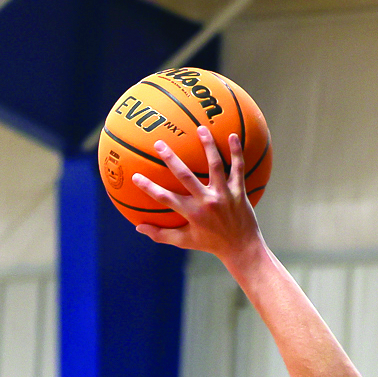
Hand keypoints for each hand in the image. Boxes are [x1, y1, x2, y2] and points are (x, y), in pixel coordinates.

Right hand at [131, 128, 260, 261]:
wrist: (241, 248)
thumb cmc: (210, 243)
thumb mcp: (185, 242)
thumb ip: (161, 234)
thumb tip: (138, 227)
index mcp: (192, 214)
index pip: (166, 199)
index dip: (149, 187)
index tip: (135, 176)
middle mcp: (207, 202)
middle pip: (186, 176)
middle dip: (171, 159)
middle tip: (159, 143)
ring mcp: (224, 195)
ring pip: (215, 166)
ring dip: (208, 146)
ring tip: (201, 128)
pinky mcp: (239, 191)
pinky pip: (238, 168)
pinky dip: (237, 152)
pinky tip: (233, 135)